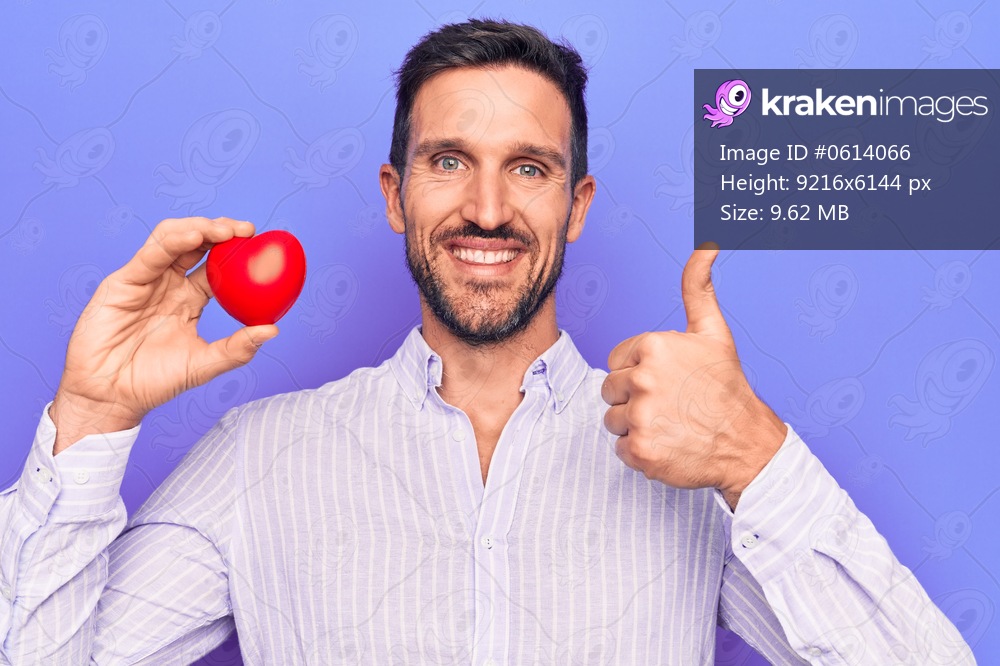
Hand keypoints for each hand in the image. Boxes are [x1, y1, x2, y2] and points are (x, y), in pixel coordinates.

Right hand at [50, 217, 278, 453]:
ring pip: (173, 240)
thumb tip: (273, 330)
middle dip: (222, 231)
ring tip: (225, 230)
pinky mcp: (123, 282)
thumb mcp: (203, 364)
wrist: (111, 396)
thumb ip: (237, 348)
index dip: (238, 252)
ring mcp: (146, 280)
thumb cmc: (153, 382)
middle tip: (248, 230)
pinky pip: (150, 255)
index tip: (263, 246)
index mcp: (191, 299)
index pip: (217, 266)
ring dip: (200, 228)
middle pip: (197, 245)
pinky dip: (173, 241)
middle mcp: (169, 284)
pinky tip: (194, 236)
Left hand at [601, 246, 785, 508]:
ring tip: (669, 425)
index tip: (670, 381)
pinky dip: (640, 452)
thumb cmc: (726, 388)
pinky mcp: (640, 450)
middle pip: (610, 389)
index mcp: (654, 346)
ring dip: (635, 426)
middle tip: (671, 405)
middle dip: (635, 399)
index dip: (640, 372)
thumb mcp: (712, 332)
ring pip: (612, 419)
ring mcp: (641, 416)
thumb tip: (706, 244)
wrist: (747, 444)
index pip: (616, 361)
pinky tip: (667, 445)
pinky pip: (619, 448)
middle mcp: (644, 378)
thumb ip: (698, 286)